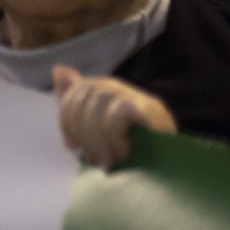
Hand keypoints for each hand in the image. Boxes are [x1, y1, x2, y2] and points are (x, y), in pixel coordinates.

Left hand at [53, 65, 176, 168]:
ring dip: (100, 142)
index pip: (70, 97)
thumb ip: (77, 100)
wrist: (171, 158)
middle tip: (97, 158)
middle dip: (85, 136)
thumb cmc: (131, 144)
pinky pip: (116, 115)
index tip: (72, 146)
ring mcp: (130, 94)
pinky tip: (124, 150)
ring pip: (96, 110)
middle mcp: (112, 85)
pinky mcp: (146, 107)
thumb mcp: (98, 124)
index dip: (67, 123)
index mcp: (98, 88)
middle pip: (81, 103)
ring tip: (111, 160)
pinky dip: (115, 136)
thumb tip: (58, 69)